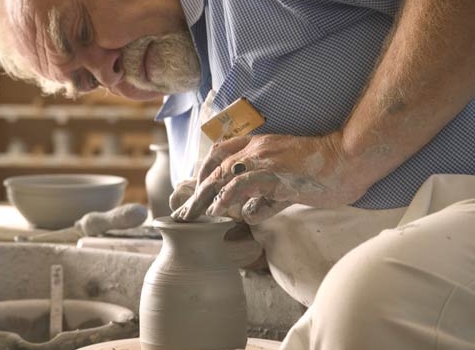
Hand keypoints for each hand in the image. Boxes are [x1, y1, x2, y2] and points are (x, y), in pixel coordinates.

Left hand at [172, 133, 368, 223]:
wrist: (348, 160)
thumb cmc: (322, 171)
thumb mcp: (287, 185)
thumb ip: (267, 198)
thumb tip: (249, 213)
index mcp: (260, 145)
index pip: (221, 152)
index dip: (205, 171)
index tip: (197, 191)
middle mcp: (258, 148)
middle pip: (215, 166)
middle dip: (196, 190)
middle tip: (185, 211)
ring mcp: (265, 159)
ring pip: (224, 175)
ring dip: (204, 196)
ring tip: (192, 215)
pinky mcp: (275, 172)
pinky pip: (244, 183)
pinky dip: (227, 197)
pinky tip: (217, 210)